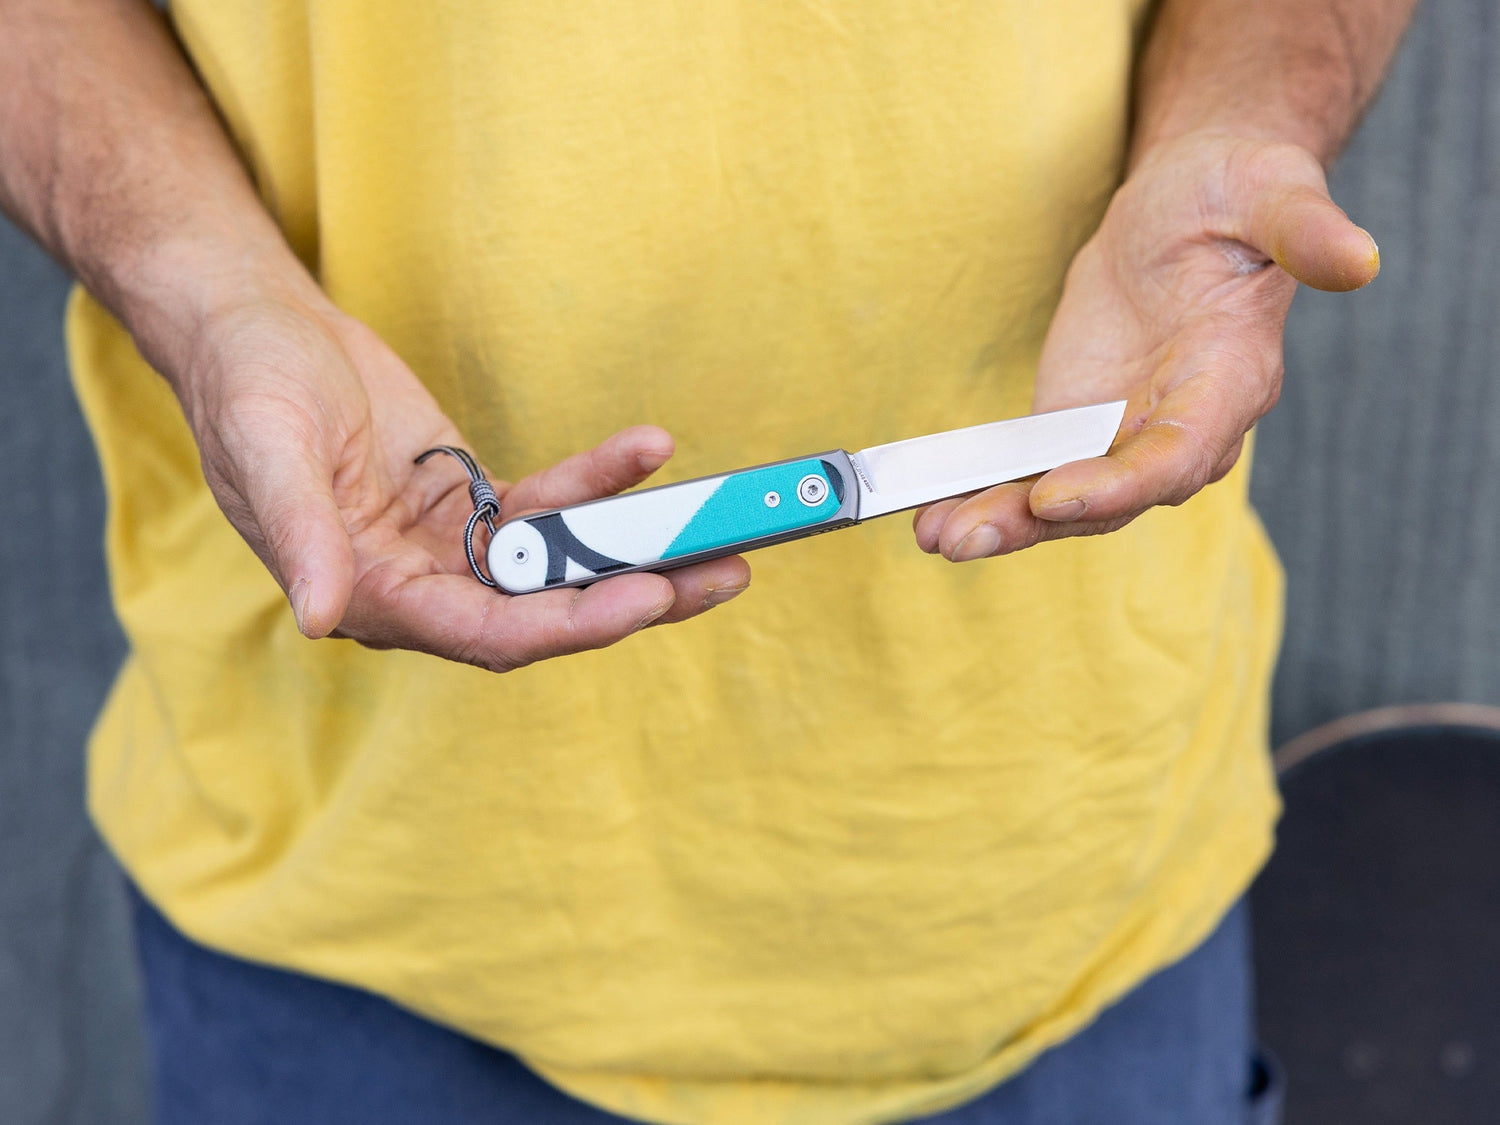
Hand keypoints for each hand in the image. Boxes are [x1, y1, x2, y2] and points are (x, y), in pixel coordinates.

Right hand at [172, 286, 749, 671]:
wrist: (254, 325)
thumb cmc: (246, 385)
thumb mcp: (267, 449)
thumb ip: (301, 535)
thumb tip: (319, 616)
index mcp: (371, 595)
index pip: (488, 632)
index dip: (570, 620)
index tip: (648, 595)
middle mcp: (419, 587)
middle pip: (545, 612)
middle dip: (635, 596)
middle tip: (724, 574)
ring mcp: (451, 548)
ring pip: (562, 566)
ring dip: (641, 550)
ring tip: (726, 535)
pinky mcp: (473, 505)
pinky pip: (552, 504)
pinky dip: (600, 482)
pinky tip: (649, 450)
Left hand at [913, 131, 1380, 560]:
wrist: (1189, 204)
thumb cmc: (1235, 194)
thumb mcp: (1270, 189)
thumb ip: (1303, 230)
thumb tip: (1358, 259)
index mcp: (1230, 384)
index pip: (1179, 454)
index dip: (1119, 481)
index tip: (1055, 491)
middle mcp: (1178, 431)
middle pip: (1111, 499)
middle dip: (1038, 522)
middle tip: (965, 536)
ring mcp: (1121, 437)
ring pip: (1063, 502)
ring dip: (1000, 522)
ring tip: (936, 534)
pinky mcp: (1074, 427)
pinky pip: (1031, 477)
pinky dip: (987, 498)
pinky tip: (934, 515)